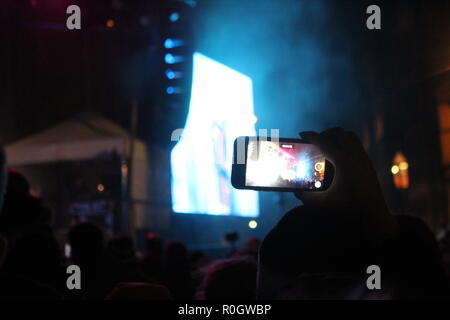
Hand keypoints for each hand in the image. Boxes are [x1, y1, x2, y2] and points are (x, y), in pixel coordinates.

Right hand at [295, 128, 397, 244]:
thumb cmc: (348, 210)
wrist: (374, 217)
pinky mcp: (369, 164)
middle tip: (314, 141)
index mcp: (343, 162)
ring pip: (350, 136)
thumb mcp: (322, 204)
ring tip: (327, 146)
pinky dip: (346, 144)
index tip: (302, 134)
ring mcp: (364, 159)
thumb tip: (296, 191)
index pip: (324, 142)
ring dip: (337, 137)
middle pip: (339, 133)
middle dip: (324, 133)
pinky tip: (339, 157)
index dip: (311, 136)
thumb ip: (305, 196)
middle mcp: (355, 156)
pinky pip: (357, 145)